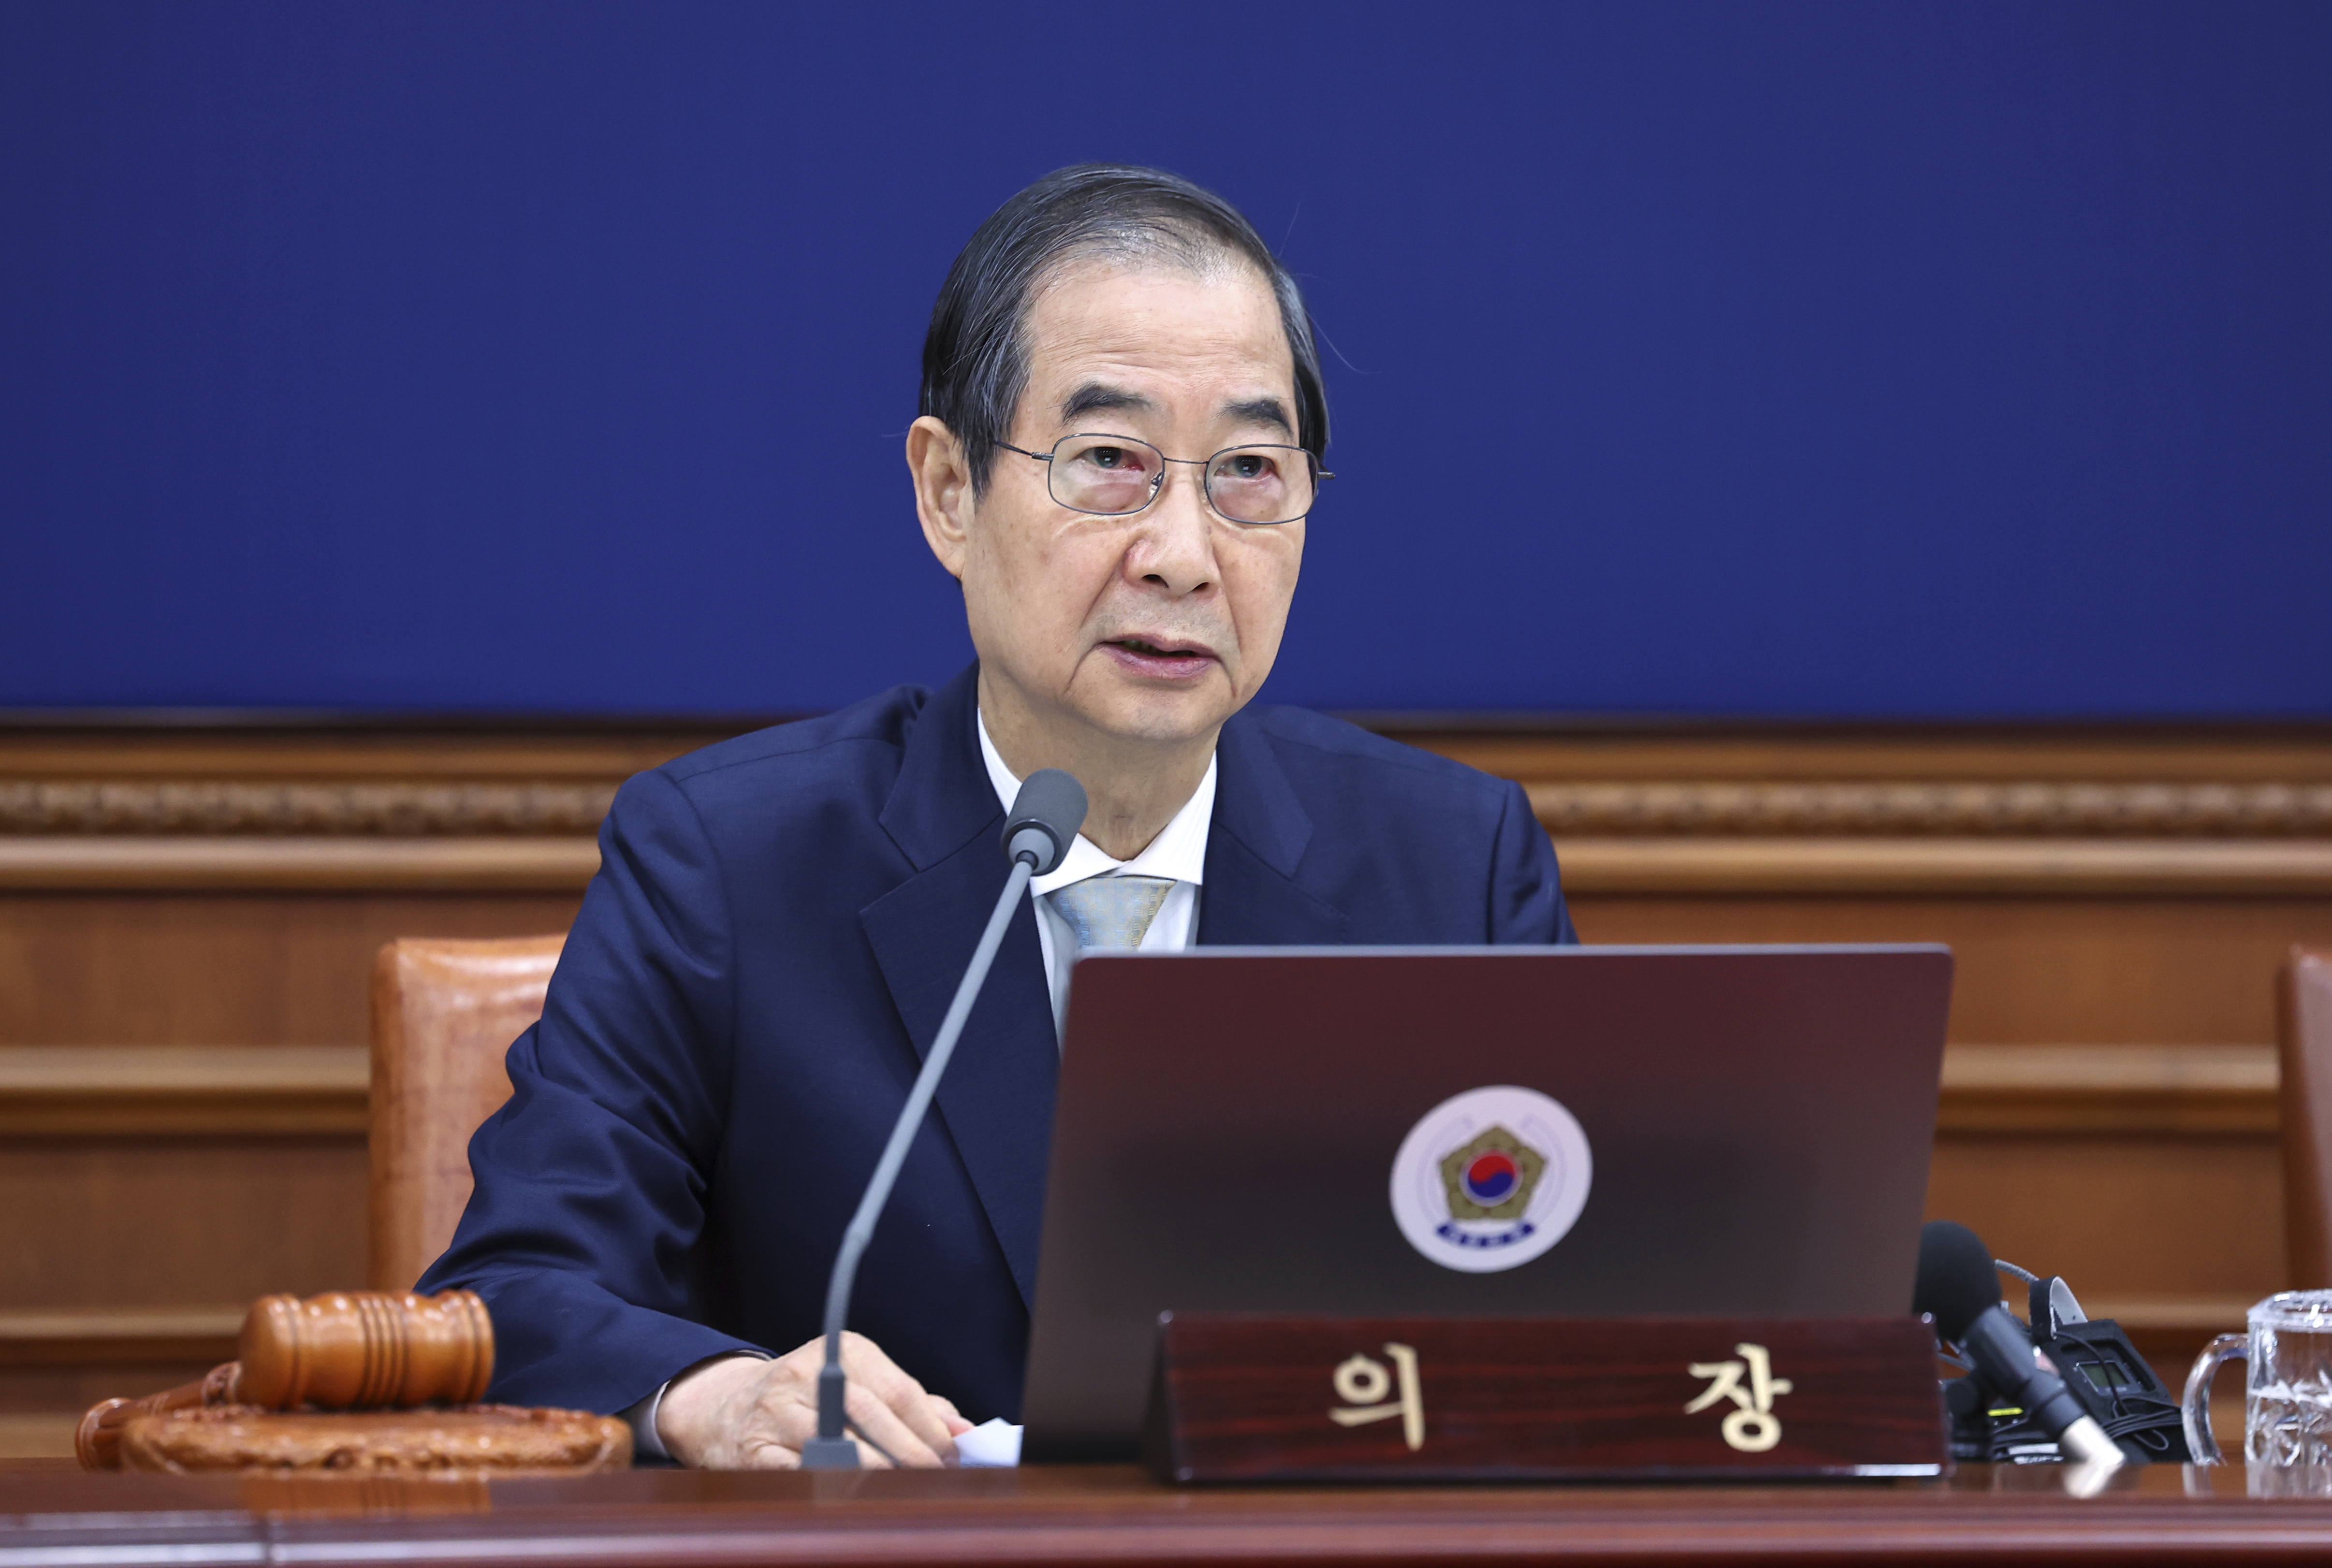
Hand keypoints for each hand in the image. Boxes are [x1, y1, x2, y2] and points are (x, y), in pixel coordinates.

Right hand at [656, 1333, 971, 1469]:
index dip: (931, 1428)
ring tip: (904, 1490)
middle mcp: (807, 1373)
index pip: (899, 1390)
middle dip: (911, 1452)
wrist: (728, 1409)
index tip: (955, 1456)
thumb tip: (963, 1430)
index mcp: (845, 1350)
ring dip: (878, 1473)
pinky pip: (800, 1472)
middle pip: (871, 1414)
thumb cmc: (811, 1398)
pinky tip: (856, 1496)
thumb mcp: (863, 1382)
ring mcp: (777, 1410)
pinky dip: (833, 1486)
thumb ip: (914, 1403)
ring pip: (838, 1444)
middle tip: (935, 1478)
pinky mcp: (755, 1448)